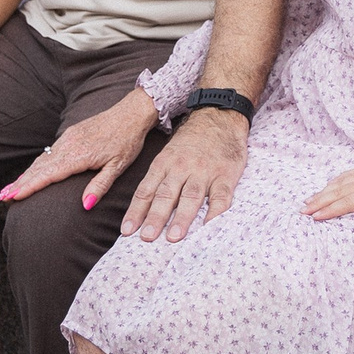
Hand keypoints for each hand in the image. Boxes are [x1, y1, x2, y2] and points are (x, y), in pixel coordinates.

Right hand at [0, 88, 160, 212]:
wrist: (131, 113)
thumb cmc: (128, 141)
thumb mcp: (119, 167)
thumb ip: (100, 186)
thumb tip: (85, 205)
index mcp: (79, 155)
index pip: (48, 175)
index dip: (29, 187)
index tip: (12, 197)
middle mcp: (68, 145)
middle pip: (38, 168)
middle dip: (19, 184)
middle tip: (0, 198)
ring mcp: (67, 138)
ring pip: (41, 160)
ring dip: (24, 175)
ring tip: (8, 189)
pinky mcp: (69, 134)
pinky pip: (48, 153)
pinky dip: (35, 166)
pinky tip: (29, 174)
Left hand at [119, 105, 248, 242]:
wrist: (220, 116)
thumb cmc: (191, 141)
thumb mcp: (168, 154)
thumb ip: (158, 179)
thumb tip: (143, 210)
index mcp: (164, 163)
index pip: (146, 190)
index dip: (136, 211)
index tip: (127, 231)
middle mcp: (181, 168)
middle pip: (165, 195)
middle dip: (155, 217)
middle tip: (147, 237)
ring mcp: (204, 172)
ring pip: (191, 197)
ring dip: (182, 217)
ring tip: (174, 237)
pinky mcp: (226, 175)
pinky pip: (221, 197)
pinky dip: (215, 213)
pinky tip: (209, 227)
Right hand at [304, 152, 353, 245]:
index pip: (348, 203)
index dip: (330, 211)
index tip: (315, 217)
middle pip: (338, 192)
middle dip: (319, 202)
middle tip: (302, 211)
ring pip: (340, 183)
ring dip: (323, 192)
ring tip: (308, 200)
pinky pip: (348, 174)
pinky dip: (335, 181)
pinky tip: (328, 185)